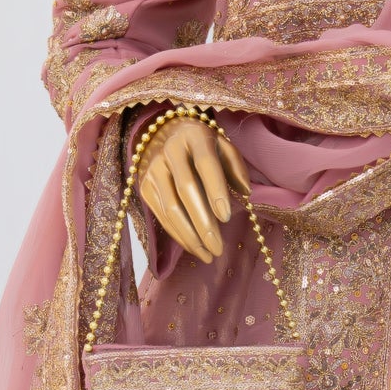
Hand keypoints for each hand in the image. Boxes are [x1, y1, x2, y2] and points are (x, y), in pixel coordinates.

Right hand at [136, 118, 250, 261]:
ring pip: (170, 208)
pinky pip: (161, 215)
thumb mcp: (223, 146)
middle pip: (185, 190)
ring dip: (190, 236)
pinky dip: (178, 235)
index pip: (205, 164)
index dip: (216, 191)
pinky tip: (194, 247)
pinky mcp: (145, 186)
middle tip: (218, 248)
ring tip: (208, 255)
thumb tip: (245, 192)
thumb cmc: (203, 145)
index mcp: (195, 137)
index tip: (227, 218)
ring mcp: (154, 169)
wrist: (165, 134)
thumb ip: (236, 167)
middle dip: (203, 223)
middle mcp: (170, 151)